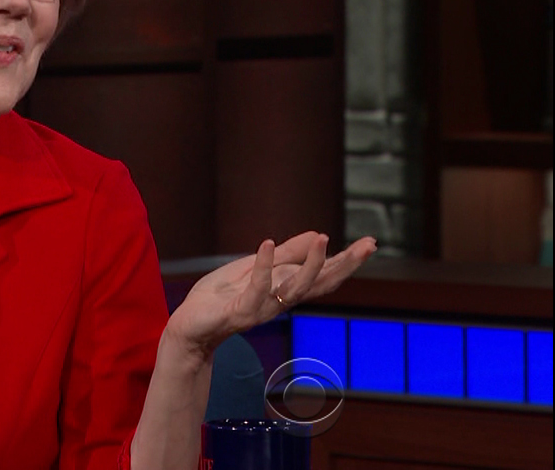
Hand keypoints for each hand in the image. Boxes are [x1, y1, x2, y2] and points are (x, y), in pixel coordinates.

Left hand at [166, 232, 376, 355]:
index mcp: (285, 290)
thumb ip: (285, 256)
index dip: (347, 261)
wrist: (190, 325)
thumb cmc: (222, 297)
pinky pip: (256, 289)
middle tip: (368, 246)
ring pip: (294, 289)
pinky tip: (268, 244)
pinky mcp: (239, 312)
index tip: (371, 244)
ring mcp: (262, 308)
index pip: (323, 276)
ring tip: (321, 238)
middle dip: (344, 265)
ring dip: (309, 264)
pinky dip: (263, 267)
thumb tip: (316, 235)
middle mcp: (280, 301)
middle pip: (320, 284)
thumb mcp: (255, 268)